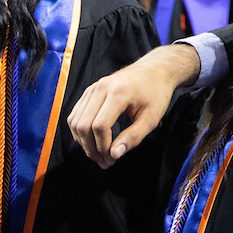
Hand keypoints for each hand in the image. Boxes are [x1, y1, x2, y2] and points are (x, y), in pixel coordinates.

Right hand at [67, 43, 200, 168]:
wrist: (155, 69)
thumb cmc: (156, 93)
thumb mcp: (152, 118)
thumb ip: (133, 137)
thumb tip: (114, 155)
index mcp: (119, 92)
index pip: (99, 125)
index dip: (102, 147)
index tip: (112, 159)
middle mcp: (101, 88)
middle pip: (83, 125)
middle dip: (91, 148)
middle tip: (105, 162)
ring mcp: (93, 88)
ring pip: (75, 121)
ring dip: (83, 142)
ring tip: (99, 155)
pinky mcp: (90, 90)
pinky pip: (76, 114)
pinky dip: (80, 131)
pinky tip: (92, 141)